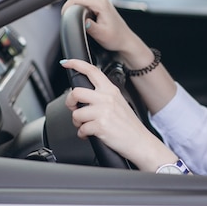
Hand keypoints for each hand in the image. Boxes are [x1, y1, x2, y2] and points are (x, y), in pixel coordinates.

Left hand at [60, 58, 177, 170]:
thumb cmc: (129, 125)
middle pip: (76, 92)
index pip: (92, 71)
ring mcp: (103, 112)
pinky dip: (83, 134)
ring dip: (78, 123)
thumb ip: (103, 96)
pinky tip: (90, 134)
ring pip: (76, 114)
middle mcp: (106, 98)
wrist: (140, 141)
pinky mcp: (100, 126)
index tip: (67, 64)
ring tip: (86, 126)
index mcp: (111, 90)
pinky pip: (81, 129)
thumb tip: (84, 97)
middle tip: (74, 109)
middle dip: (70, 102)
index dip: (76, 64)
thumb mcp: (119, 103)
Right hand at [61, 0, 133, 51]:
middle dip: (71, 10)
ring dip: (76, 10)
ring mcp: (101, 0)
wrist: (125, 40)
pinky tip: (84, 20)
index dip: (67, 7)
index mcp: (101, 3)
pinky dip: (81, 11)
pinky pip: (85, 4)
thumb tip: (82, 21)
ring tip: (79, 22)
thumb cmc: (116, 38)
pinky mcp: (100, 4)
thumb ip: (90, 26)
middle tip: (71, 22)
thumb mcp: (101, 34)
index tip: (65, 17)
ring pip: (80, 1)